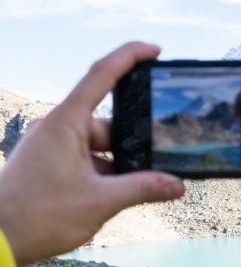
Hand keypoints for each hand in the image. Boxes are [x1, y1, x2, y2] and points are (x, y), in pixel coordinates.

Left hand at [0, 42, 185, 266]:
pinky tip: (114, 197)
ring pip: (101, 146)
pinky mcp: (50, 165)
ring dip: (119, 166)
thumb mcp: (100, 202)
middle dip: (135, 144)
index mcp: (65, 123)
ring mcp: (52, 147)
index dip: (130, 56)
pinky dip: (105, 175)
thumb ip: (144, 188)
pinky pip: (88, 160)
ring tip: (129, 191)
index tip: (155, 50)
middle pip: (110, 123)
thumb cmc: (37, 216)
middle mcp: (58, 129)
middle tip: (159, 163)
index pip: (102, 75)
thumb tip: (177, 184)